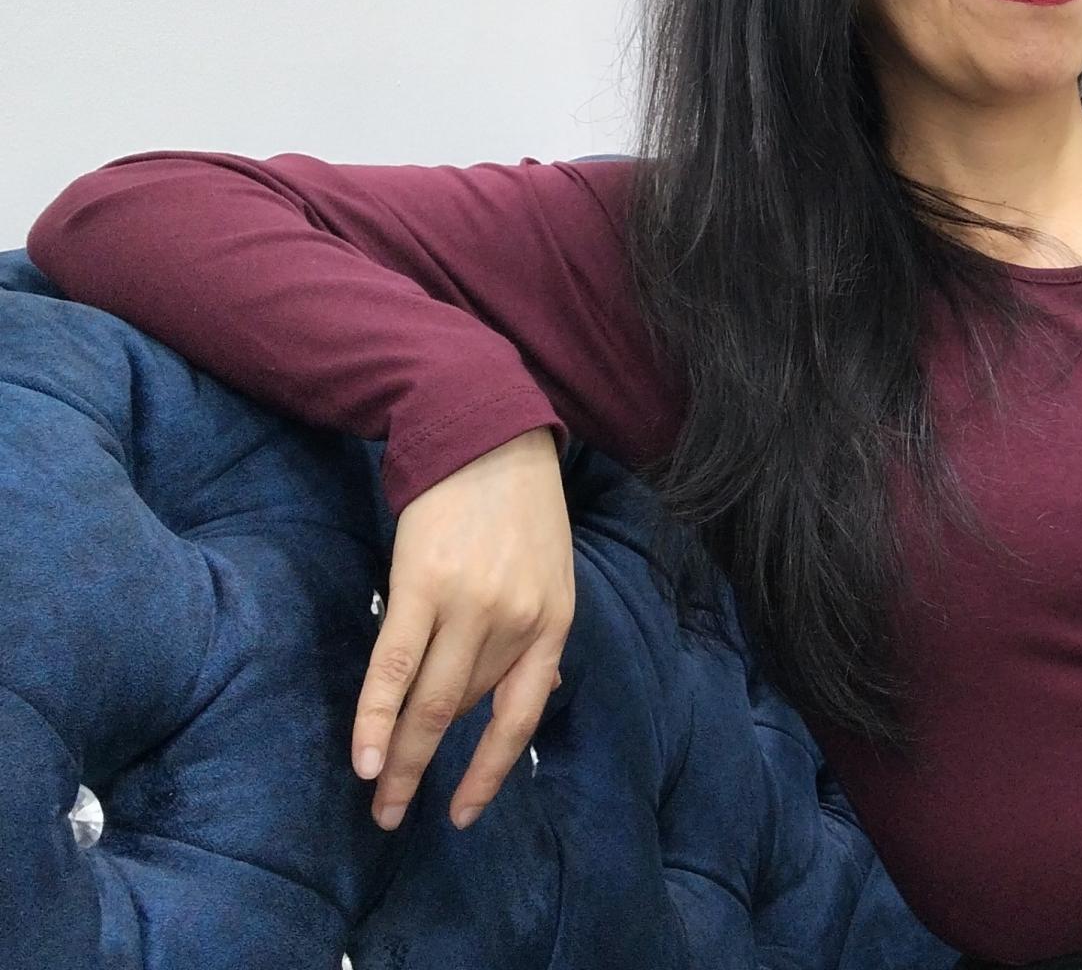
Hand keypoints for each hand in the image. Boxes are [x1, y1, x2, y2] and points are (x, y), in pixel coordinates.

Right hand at [351, 428, 574, 831]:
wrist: (485, 433)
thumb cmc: (517, 508)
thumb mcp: (550, 572)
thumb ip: (536, 635)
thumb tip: (533, 698)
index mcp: (552, 622)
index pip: (522, 716)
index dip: (490, 771)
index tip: (462, 813)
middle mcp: (515, 621)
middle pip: (466, 711)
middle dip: (427, 770)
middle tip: (394, 816)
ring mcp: (470, 604)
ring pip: (430, 700)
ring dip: (397, 756)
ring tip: (375, 796)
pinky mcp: (421, 585)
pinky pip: (394, 665)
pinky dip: (375, 714)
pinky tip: (361, 753)